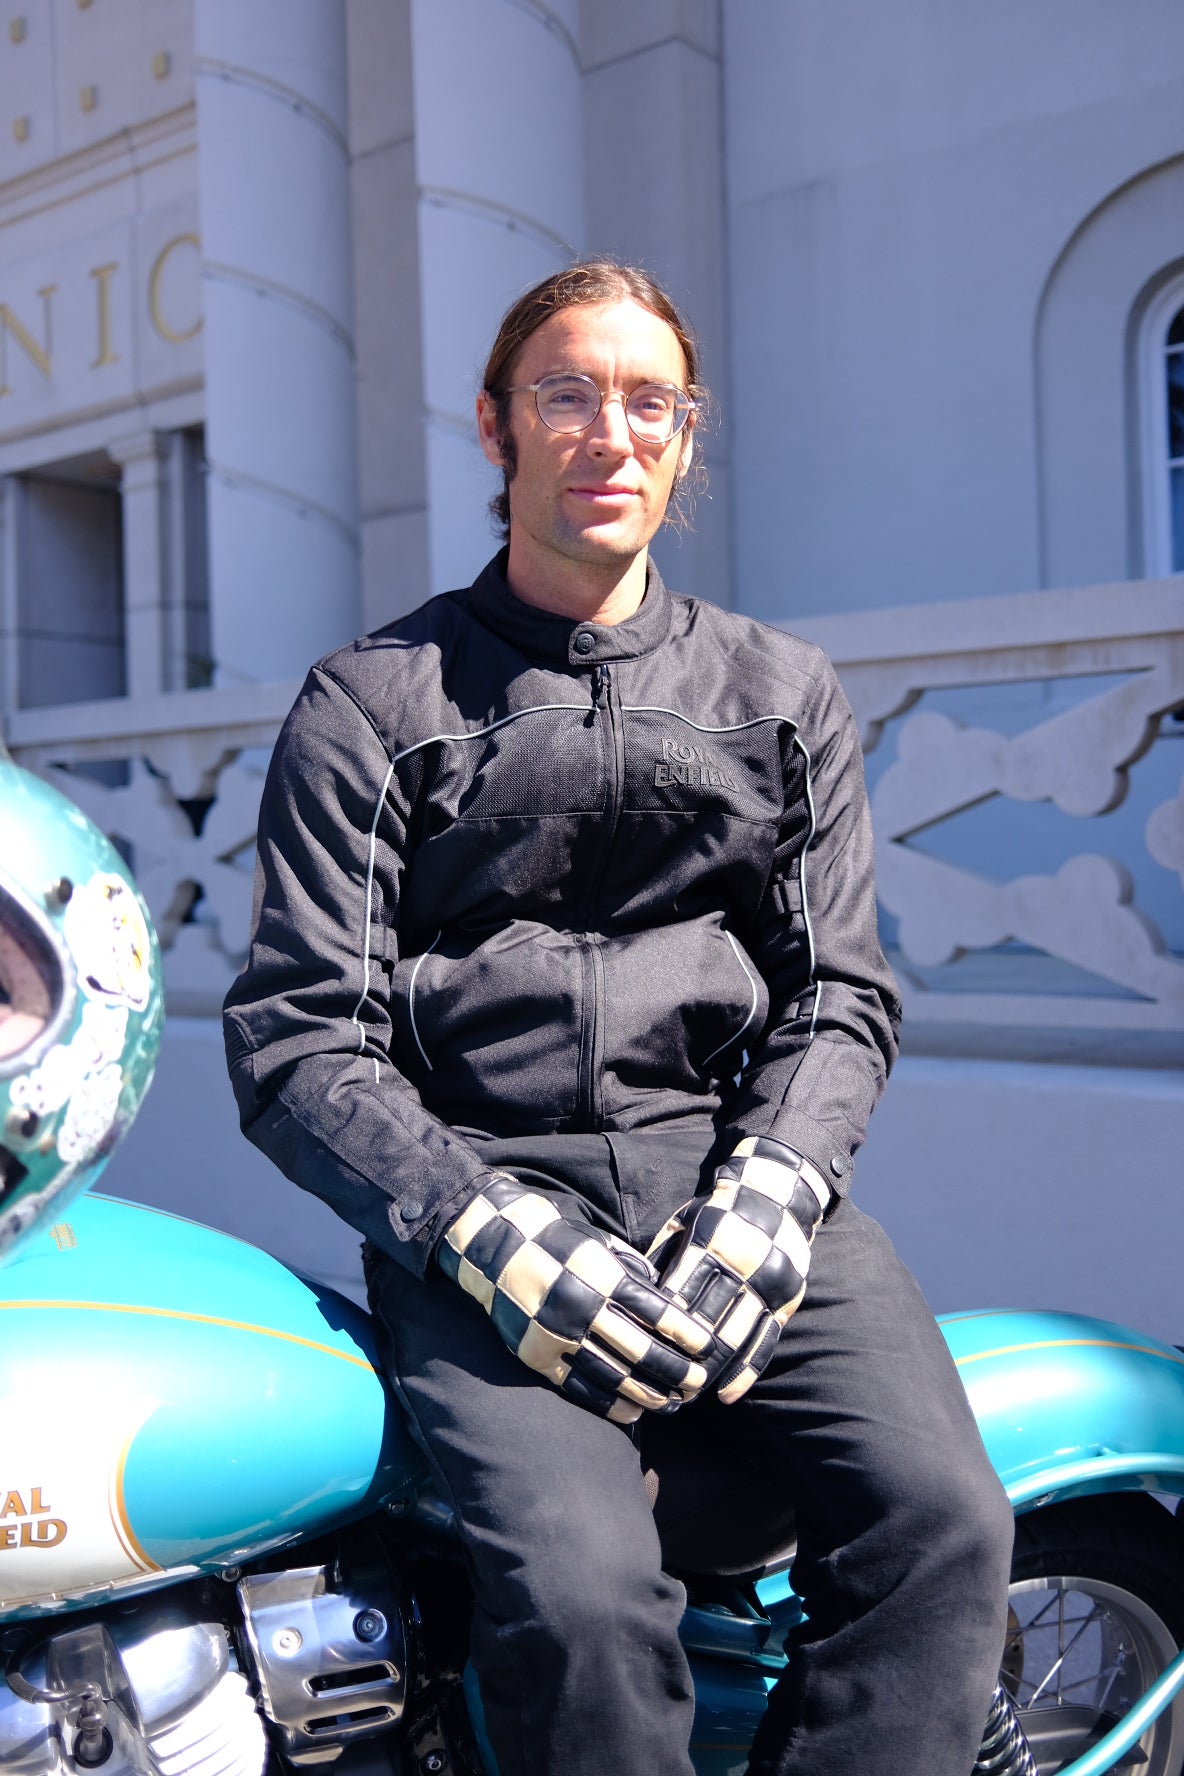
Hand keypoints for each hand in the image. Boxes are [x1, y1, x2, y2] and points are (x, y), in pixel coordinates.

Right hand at [438, 1175, 713, 1423]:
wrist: (498, 1248)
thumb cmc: (559, 1242)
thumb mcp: (600, 1245)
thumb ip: (632, 1273)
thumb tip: (668, 1302)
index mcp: (602, 1277)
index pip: (656, 1313)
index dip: (686, 1334)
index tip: (708, 1349)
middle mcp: (582, 1309)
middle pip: (641, 1351)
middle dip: (676, 1371)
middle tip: (698, 1384)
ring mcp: (558, 1337)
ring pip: (614, 1376)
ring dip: (649, 1394)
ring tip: (673, 1404)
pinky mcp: (538, 1358)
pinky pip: (581, 1389)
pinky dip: (611, 1404)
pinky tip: (635, 1412)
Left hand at [647, 1136, 830, 1404]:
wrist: (779, 1197)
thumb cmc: (719, 1212)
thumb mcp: (686, 1221)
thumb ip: (663, 1255)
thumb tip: (631, 1293)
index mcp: (714, 1239)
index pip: (681, 1292)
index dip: (659, 1325)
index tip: (639, 1352)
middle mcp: (746, 1263)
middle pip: (707, 1321)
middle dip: (682, 1356)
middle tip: (658, 1385)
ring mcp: (771, 1285)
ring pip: (735, 1338)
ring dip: (709, 1372)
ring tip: (686, 1396)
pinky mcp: (789, 1301)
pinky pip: (765, 1343)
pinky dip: (745, 1372)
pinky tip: (726, 1394)